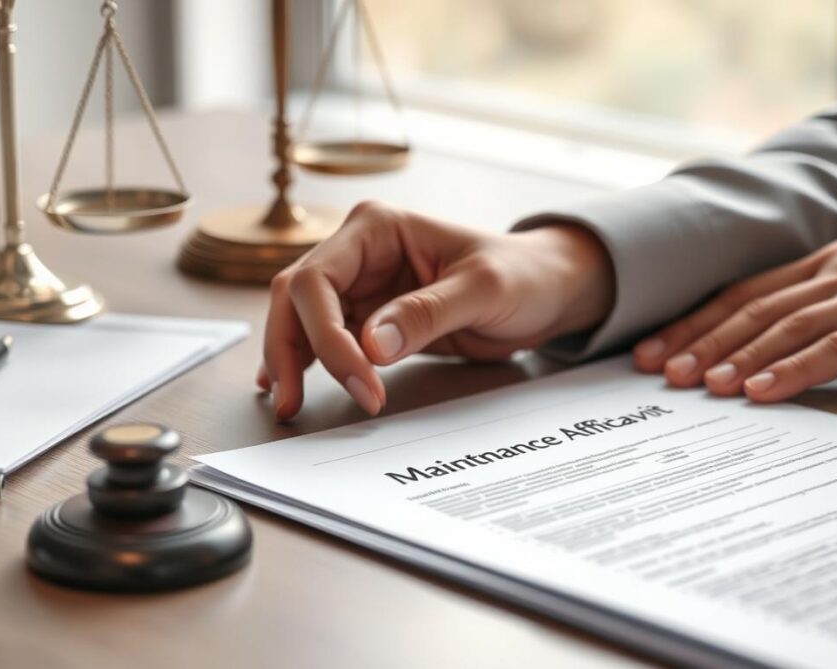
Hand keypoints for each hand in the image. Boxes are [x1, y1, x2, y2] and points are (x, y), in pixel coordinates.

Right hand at [260, 201, 614, 419]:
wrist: (546, 291)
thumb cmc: (522, 274)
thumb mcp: (484, 290)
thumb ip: (427, 313)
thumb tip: (370, 344)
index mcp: (377, 228)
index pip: (319, 279)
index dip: (327, 335)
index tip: (361, 380)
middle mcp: (360, 253)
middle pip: (295, 298)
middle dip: (290, 350)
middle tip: (295, 404)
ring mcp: (362, 286)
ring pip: (301, 321)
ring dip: (291, 361)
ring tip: (290, 404)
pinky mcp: (370, 319)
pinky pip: (325, 340)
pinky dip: (309, 364)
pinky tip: (293, 387)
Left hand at [633, 238, 836, 400]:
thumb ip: (823, 319)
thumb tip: (762, 358)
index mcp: (831, 263)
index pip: (746, 294)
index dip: (697, 322)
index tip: (657, 350)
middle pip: (751, 308)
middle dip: (698, 341)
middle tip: (659, 371)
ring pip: (782, 327)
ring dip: (734, 358)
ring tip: (697, 387)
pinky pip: (829, 350)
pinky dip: (788, 372)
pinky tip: (757, 394)